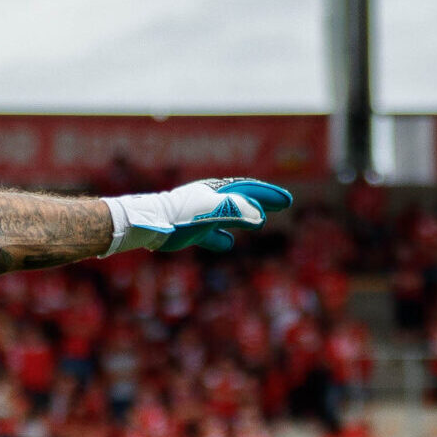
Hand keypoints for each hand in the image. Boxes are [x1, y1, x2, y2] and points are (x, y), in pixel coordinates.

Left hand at [103, 178, 292, 255]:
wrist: (149, 224)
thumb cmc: (180, 216)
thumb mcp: (211, 211)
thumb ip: (235, 211)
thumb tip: (259, 216)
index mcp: (217, 192)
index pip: (248, 190)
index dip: (268, 195)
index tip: (286, 201)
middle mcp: (210, 200)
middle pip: (242, 199)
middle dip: (262, 201)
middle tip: (283, 204)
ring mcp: (200, 214)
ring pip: (229, 215)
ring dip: (246, 218)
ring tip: (259, 223)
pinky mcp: (189, 230)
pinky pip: (211, 234)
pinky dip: (222, 239)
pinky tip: (227, 245)